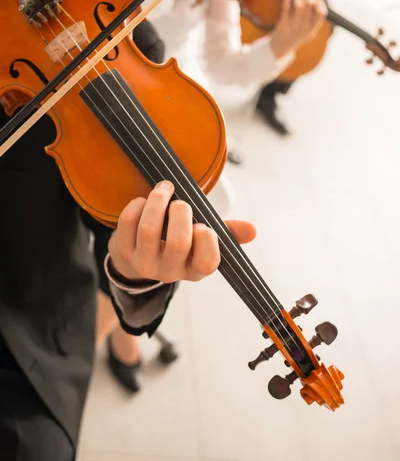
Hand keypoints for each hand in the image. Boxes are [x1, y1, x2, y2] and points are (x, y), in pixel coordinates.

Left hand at [109, 181, 255, 283]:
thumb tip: (252, 230)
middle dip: (181, 213)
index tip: (204, 225)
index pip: (207, 263)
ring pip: (149, 229)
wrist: (137, 255)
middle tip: (181, 203)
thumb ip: (227, 233)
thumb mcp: (203, 240)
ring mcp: (144, 262)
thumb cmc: (178, 240)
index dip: (207, 241)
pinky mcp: (123, 250)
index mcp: (195, 268)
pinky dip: (138, 204)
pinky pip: (128, 222)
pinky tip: (145, 201)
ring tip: (165, 189)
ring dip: (158, 201)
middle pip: (178, 242)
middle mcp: (170, 271)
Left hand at [270, 0, 327, 58]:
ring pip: (299, 5)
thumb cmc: (295, 36)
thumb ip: (313, 18)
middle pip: (310, 4)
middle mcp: (304, 28)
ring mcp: (294, 26)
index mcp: (312, 29)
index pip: (321, 14)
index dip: (320, 3)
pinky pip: (286, 8)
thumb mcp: (308, 31)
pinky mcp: (283, 24)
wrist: (280, 49)